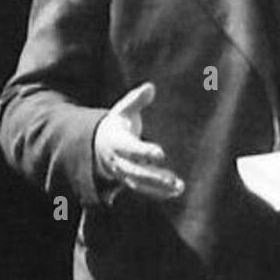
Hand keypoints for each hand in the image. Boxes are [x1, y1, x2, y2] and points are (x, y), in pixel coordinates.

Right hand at [93, 81, 184, 199]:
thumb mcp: (123, 109)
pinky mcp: (131, 181)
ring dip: (159, 187)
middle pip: (135, 172)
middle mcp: (118, 161)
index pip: (130, 148)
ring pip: (141, 183)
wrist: (99, 144)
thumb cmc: (117, 123)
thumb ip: (136, 99)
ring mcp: (124, 174)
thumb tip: (150, 87)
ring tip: (179, 187)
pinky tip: (177, 190)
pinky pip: (145, 189)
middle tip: (171, 179)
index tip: (160, 154)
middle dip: (153, 176)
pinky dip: (159, 192)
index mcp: (116, 141)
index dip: (144, 152)